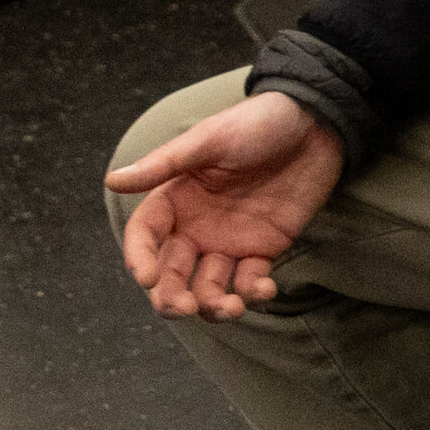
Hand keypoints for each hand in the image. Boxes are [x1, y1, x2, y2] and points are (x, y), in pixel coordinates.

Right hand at [107, 90, 342, 321]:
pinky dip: (252, 294)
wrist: (317, 122)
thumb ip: (165, 163)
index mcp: (178, 197)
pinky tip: (264, 289)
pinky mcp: (263, 249)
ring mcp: (229, 240)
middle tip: (186, 308)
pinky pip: (248, 283)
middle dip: (171, 297)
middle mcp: (198, 224)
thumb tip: (111, 180)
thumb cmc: (260, 121)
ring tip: (233, 306)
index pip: (145, 236)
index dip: (140, 259)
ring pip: (207, 288)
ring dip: (213, 306)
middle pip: (170, 274)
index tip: (147, 279)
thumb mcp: (211, 138)